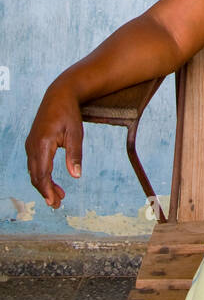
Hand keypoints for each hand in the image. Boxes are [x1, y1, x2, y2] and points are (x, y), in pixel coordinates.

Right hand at [25, 84, 82, 207]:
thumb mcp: (76, 133)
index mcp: (43, 143)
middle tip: (58, 204)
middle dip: (46, 191)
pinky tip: (52, 181)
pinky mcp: (32, 143)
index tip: (54, 202)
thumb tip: (76, 176)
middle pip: (35, 176)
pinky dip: (42, 175)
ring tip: (59, 196)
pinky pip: (34, 164)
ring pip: (34, 171)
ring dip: (44, 185)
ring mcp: (30, 144)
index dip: (47, 190)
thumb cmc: (69, 113)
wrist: (59, 95)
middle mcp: (32, 145)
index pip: (42, 173)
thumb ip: (75, 154)